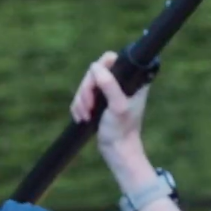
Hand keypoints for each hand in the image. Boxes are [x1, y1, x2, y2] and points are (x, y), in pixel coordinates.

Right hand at [70, 51, 152, 179]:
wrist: (117, 150)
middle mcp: (120, 82)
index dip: (100, 68)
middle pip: (93, 73)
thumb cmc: (122, 130)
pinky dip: (78, 107)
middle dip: (86, 90)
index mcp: (131, 79)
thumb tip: (95, 67)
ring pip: (85, 85)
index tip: (95, 84)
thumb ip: (110, 85)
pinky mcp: (98, 102)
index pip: (111, 60)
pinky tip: (81, 118)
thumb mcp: (118, 106)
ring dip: (80, 101)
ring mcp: (108, 92)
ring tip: (84, 116)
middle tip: (88, 107)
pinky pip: (81, 97)